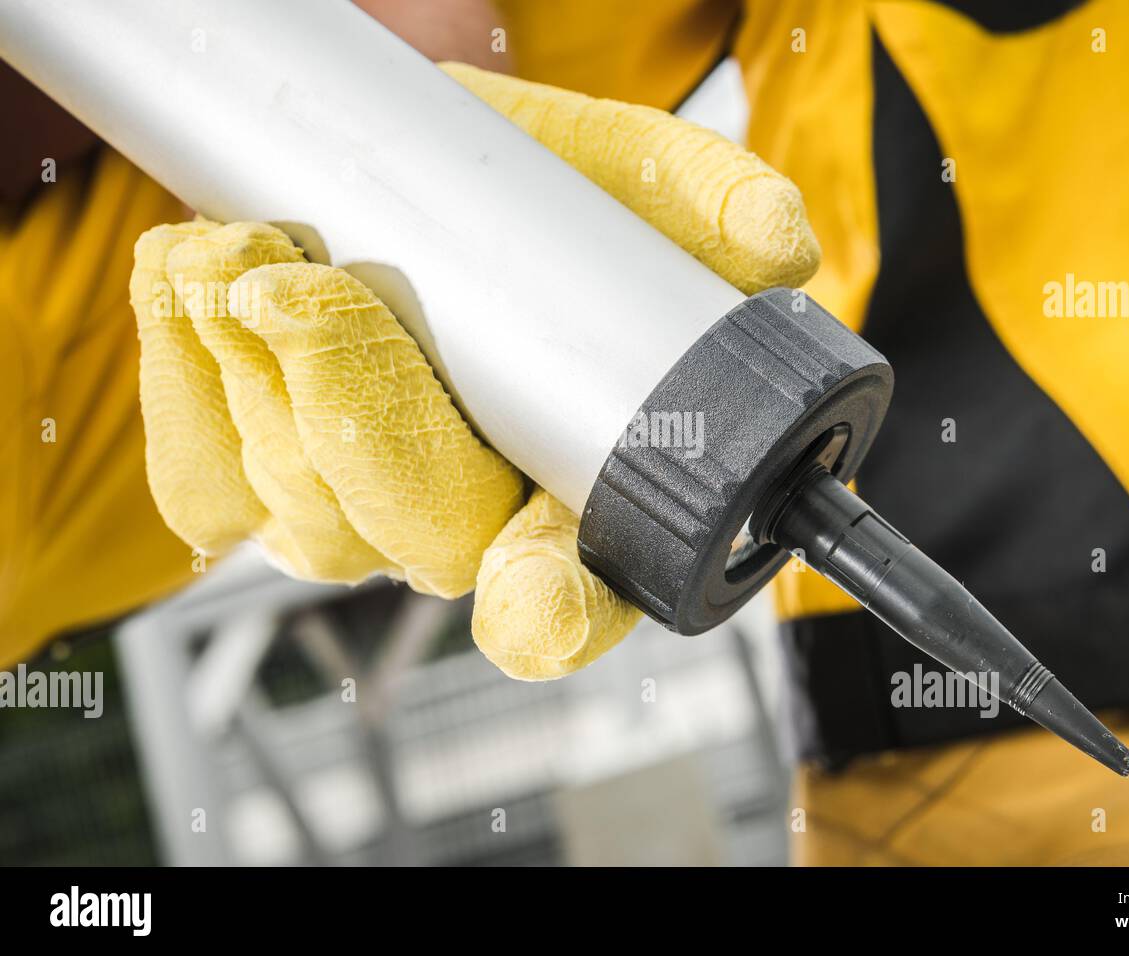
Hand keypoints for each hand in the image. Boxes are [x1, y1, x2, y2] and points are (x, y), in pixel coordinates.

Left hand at [129, 63, 818, 678]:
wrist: (396, 161)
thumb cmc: (527, 192)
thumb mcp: (625, 181)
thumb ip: (707, 207)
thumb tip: (777, 241)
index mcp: (580, 498)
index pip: (579, 599)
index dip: (559, 612)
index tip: (539, 596)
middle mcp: (469, 526)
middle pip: (420, 541)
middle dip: (360, 418)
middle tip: (314, 291)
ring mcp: (353, 515)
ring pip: (302, 506)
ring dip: (256, 371)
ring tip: (250, 247)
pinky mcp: (249, 483)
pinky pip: (202, 480)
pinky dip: (184, 371)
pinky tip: (196, 284)